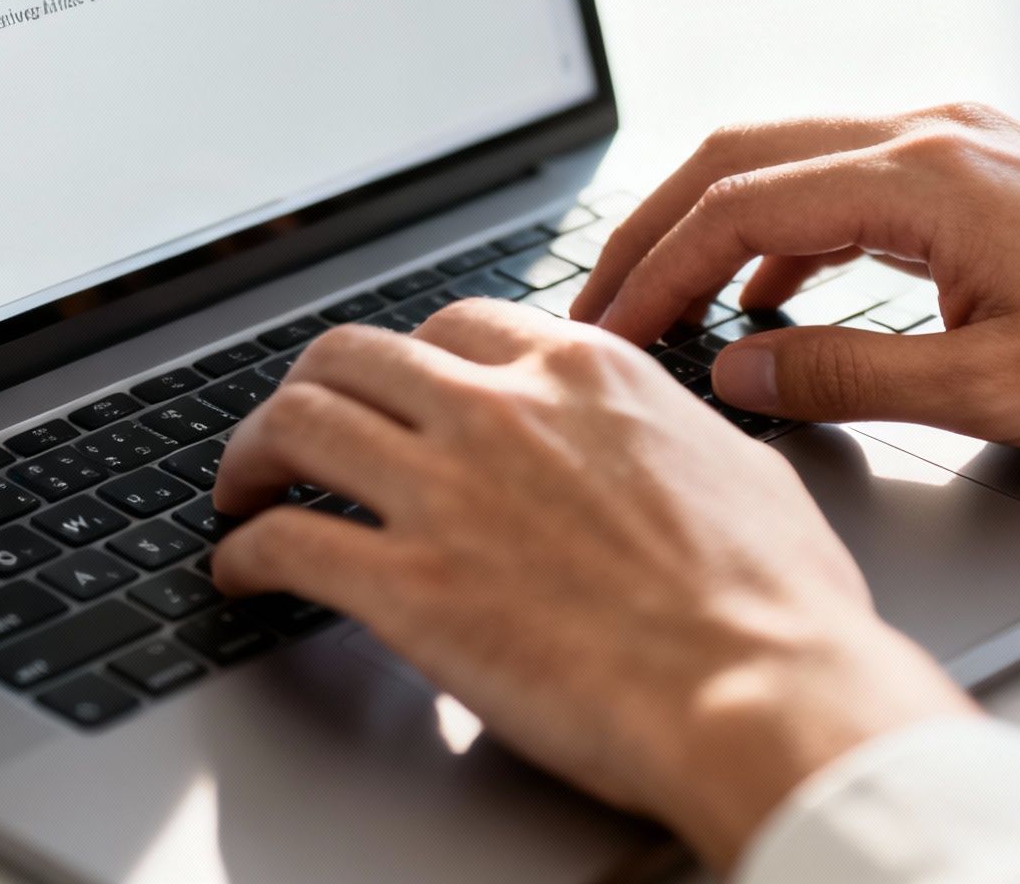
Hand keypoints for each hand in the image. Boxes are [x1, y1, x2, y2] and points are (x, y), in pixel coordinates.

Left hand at [210, 301, 972, 868]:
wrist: (765, 693)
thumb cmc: (777, 603)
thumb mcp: (736, 465)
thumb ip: (663, 435)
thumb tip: (658, 443)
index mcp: (584, 372)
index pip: (457, 325)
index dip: (407, 362)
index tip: (393, 395)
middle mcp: (502, 409)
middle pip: (352, 355)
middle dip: (307, 389)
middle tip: (291, 432)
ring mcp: (447, 492)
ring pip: (298, 424)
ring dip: (252, 454)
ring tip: (242, 488)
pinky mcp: (407, 585)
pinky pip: (286, 542)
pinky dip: (246, 554)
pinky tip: (243, 572)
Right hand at [572, 103, 1019, 456]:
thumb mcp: (987, 389)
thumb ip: (843, 375)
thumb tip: (736, 367)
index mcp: (926, 177)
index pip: (740, 206)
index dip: (656, 270)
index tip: (609, 327)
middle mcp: (934, 135)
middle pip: (744, 157)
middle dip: (659, 231)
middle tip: (601, 302)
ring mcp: (959, 144)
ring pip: (790, 162)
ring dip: (719, 229)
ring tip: (669, 304)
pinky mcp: (980, 171)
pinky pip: (847, 184)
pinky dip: (788, 234)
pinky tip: (775, 296)